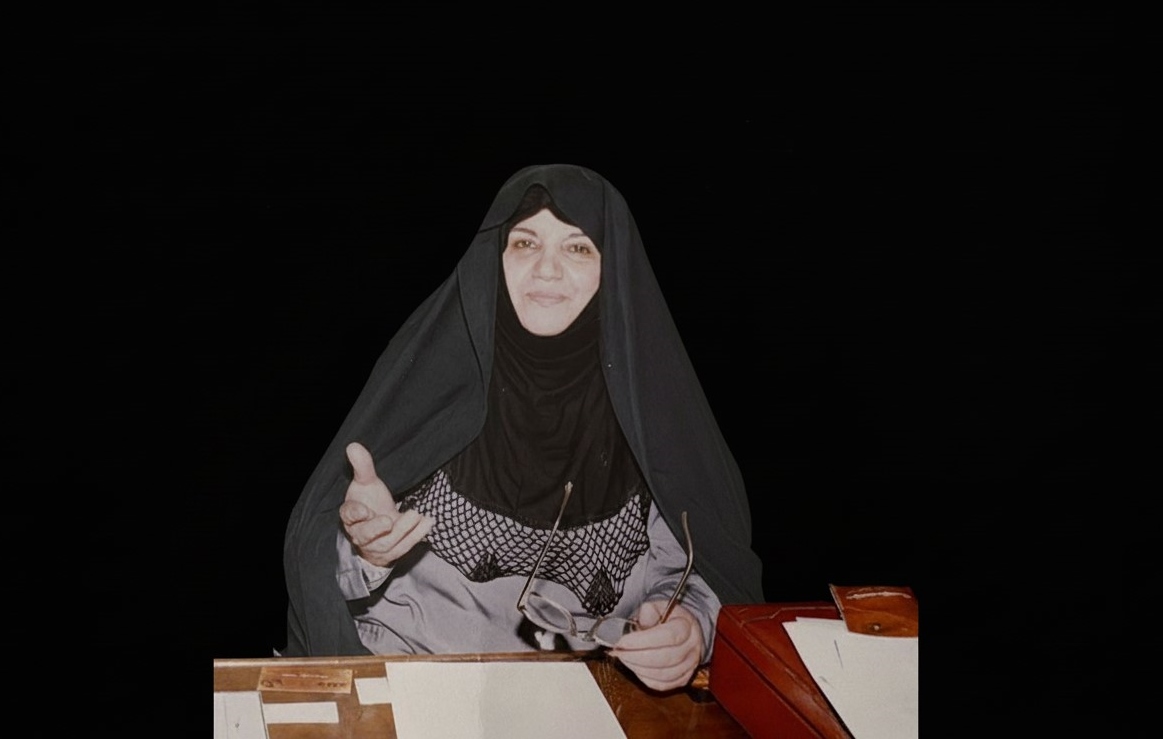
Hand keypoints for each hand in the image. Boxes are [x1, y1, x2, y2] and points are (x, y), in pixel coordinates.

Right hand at [339, 442, 433, 567]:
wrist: (380, 526)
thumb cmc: (370, 502)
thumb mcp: (366, 483)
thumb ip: (362, 466)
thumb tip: (353, 445)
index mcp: (351, 516)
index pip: (349, 516)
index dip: (355, 514)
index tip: (365, 510)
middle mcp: (360, 534)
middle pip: (366, 535)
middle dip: (377, 529)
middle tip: (389, 519)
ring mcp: (376, 547)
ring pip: (387, 543)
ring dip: (403, 531)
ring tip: (418, 515)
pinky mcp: (392, 553)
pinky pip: (403, 548)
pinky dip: (417, 537)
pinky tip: (428, 523)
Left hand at [609, 601, 703, 691]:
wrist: (684, 631)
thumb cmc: (669, 618)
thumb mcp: (659, 607)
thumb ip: (649, 612)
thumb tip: (641, 623)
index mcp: (687, 626)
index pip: (667, 636)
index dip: (642, 641)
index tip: (622, 642)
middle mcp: (692, 648)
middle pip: (664, 658)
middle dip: (636, 657)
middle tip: (618, 652)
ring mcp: (689, 666)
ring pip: (662, 675)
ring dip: (638, 668)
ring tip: (624, 658)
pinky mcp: (683, 679)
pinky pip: (662, 685)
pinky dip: (645, 678)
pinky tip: (635, 667)